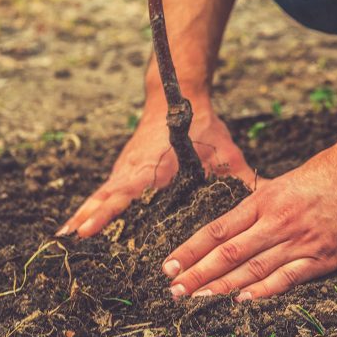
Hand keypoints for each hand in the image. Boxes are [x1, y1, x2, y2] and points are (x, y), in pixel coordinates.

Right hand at [57, 94, 259, 237]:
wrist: (177, 93)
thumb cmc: (203, 124)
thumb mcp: (225, 152)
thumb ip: (243, 178)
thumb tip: (270, 196)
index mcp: (156, 166)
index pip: (127, 192)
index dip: (107, 212)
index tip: (87, 230)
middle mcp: (135, 167)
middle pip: (107, 195)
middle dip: (88, 217)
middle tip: (68, 242)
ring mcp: (128, 165)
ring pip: (102, 191)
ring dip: (85, 211)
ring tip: (66, 237)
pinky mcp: (127, 164)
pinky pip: (107, 186)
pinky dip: (94, 202)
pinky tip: (84, 218)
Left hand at [162, 138, 336, 298]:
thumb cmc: (323, 173)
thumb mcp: (284, 182)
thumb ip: (260, 204)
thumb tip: (234, 222)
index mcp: (264, 200)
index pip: (218, 229)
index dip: (192, 249)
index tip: (170, 265)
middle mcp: (276, 220)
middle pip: (229, 251)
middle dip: (198, 273)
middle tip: (173, 290)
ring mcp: (300, 240)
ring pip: (253, 267)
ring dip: (222, 285)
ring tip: (196, 298)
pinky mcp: (323, 257)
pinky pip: (289, 277)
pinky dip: (264, 291)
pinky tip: (242, 300)